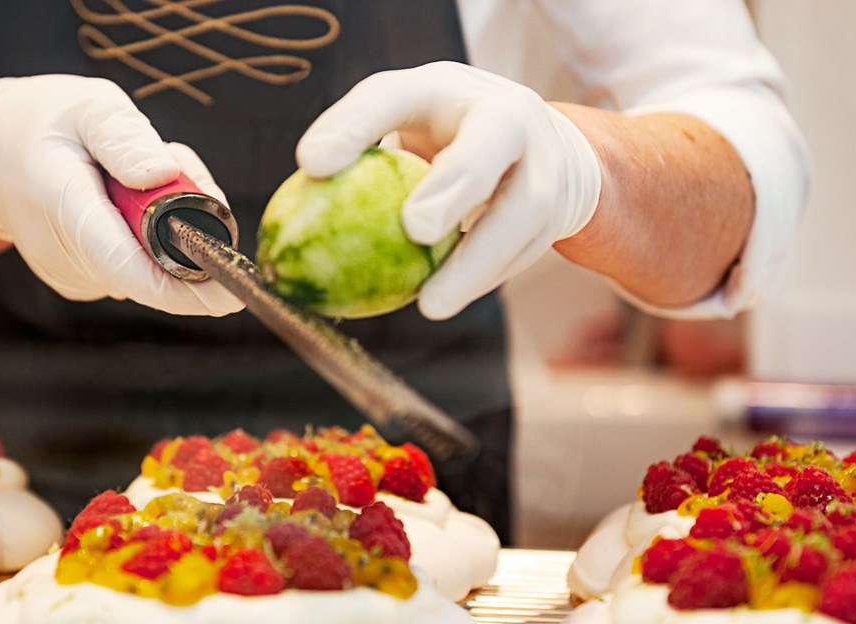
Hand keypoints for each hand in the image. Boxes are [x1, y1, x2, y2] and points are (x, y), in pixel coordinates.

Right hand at [0, 75, 242, 315]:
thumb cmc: (40, 123)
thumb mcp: (85, 107)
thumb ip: (124, 137)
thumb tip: (163, 173)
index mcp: (66, 207)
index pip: (129, 267)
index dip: (184, 289)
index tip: (230, 296)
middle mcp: (69, 257)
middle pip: (155, 268)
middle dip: (189, 229)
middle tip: (176, 166)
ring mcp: (75, 276)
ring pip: (152, 265)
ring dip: (167, 227)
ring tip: (133, 175)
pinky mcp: (84, 282)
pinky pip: (137, 265)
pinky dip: (149, 236)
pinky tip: (123, 200)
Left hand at [297, 62, 601, 319]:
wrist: (545, 149)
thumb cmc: (447, 136)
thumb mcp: (403, 126)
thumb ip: (359, 151)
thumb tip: (297, 201)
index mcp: (446, 87)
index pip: (393, 95)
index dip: (352, 126)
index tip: (309, 164)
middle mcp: (506, 114)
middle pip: (489, 144)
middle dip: (454, 186)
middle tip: (414, 229)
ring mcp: (544, 162)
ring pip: (520, 212)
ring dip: (475, 262)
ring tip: (431, 303)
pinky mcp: (558, 210)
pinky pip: (521, 252)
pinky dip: (483, 278)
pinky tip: (445, 300)